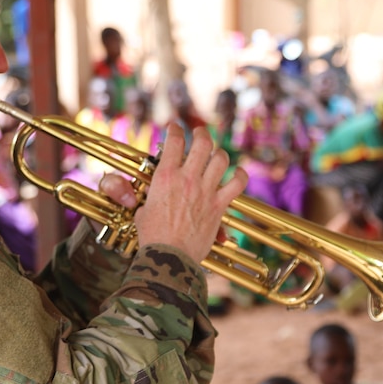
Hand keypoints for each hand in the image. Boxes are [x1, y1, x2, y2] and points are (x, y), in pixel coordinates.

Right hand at [134, 124, 247, 262]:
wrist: (170, 256)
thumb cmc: (153, 236)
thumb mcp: (143, 210)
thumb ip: (150, 197)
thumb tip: (151, 196)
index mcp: (165, 176)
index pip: (174, 141)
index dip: (175, 129)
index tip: (175, 127)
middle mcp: (188, 178)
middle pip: (202, 143)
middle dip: (202, 134)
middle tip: (200, 133)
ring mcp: (206, 190)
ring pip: (221, 159)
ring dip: (219, 153)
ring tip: (216, 153)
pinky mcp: (219, 205)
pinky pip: (237, 183)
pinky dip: (240, 176)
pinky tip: (237, 174)